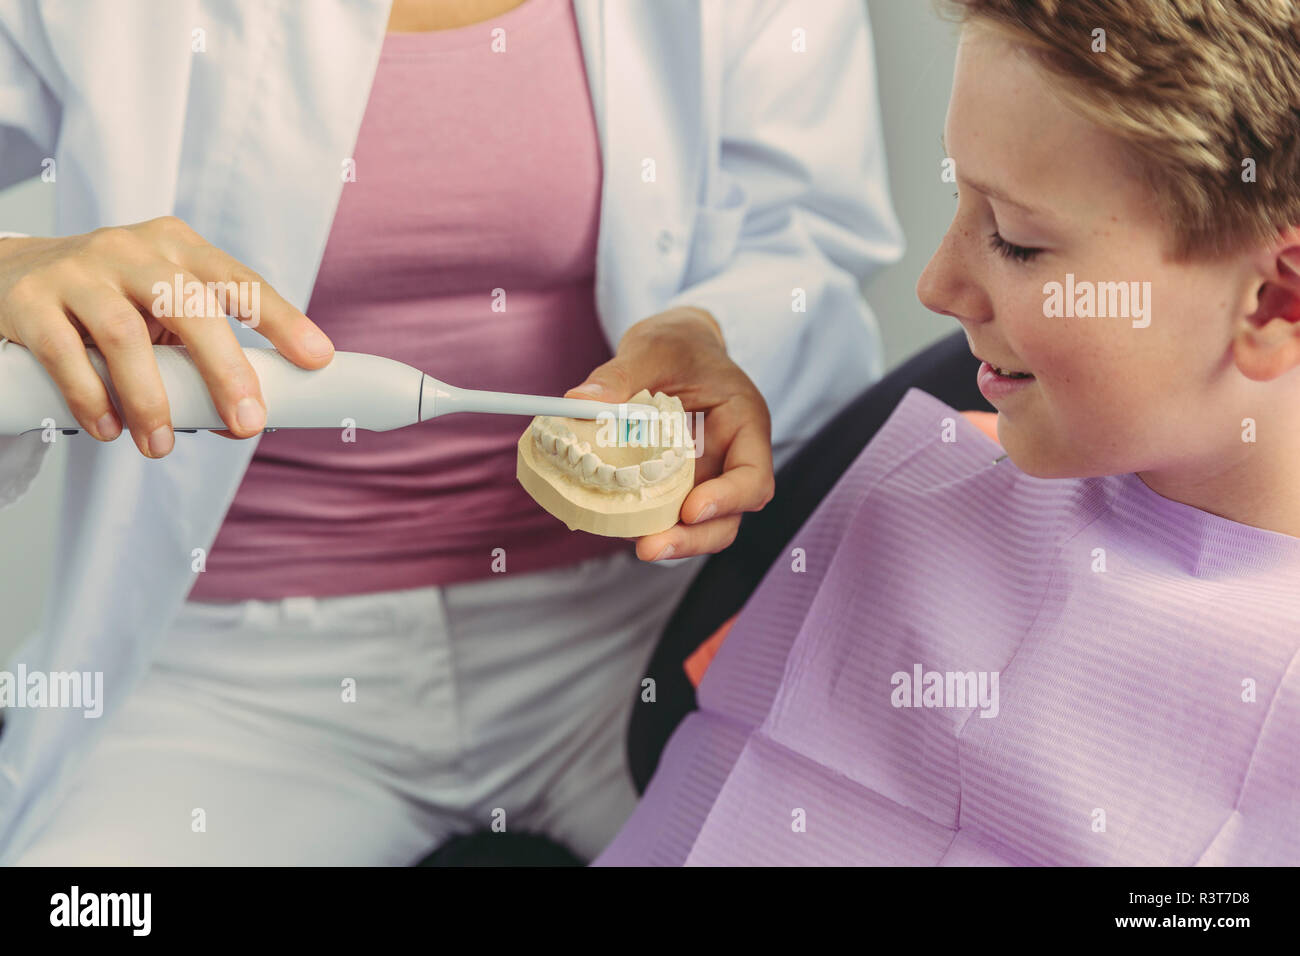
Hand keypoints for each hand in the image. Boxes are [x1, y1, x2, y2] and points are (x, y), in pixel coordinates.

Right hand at [0, 217, 333, 456]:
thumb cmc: (107, 304)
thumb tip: (241, 423)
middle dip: (224, 370)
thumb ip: (197, 360)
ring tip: (160, 445)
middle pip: (189, 307)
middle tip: (247, 424)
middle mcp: (131, 251)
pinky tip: (107, 429)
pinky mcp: (29, 300)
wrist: (5, 275)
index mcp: (178, 249)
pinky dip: (90, 397)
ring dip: (151, 400)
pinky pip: (65, 352)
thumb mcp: (159, 315)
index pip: (239, 282)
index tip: (317, 358)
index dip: (281, 319)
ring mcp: (78, 271)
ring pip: (125, 334)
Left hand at [566, 306, 774, 560]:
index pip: (754, 477)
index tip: (691, 508)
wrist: (672, 348)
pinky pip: (662, 514)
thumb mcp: (652, 347)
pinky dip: (640, 523)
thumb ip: (621, 374)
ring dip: (666, 540)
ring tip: (630, 543)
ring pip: (696, 527)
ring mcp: (701, 479)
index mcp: (743, 424)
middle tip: (650, 547)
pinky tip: (608, 521)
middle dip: (692, 539)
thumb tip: (579, 403)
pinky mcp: (671, 487)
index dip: (729, 499)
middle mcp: (728, 460)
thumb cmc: (676, 344)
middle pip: (727, 518)